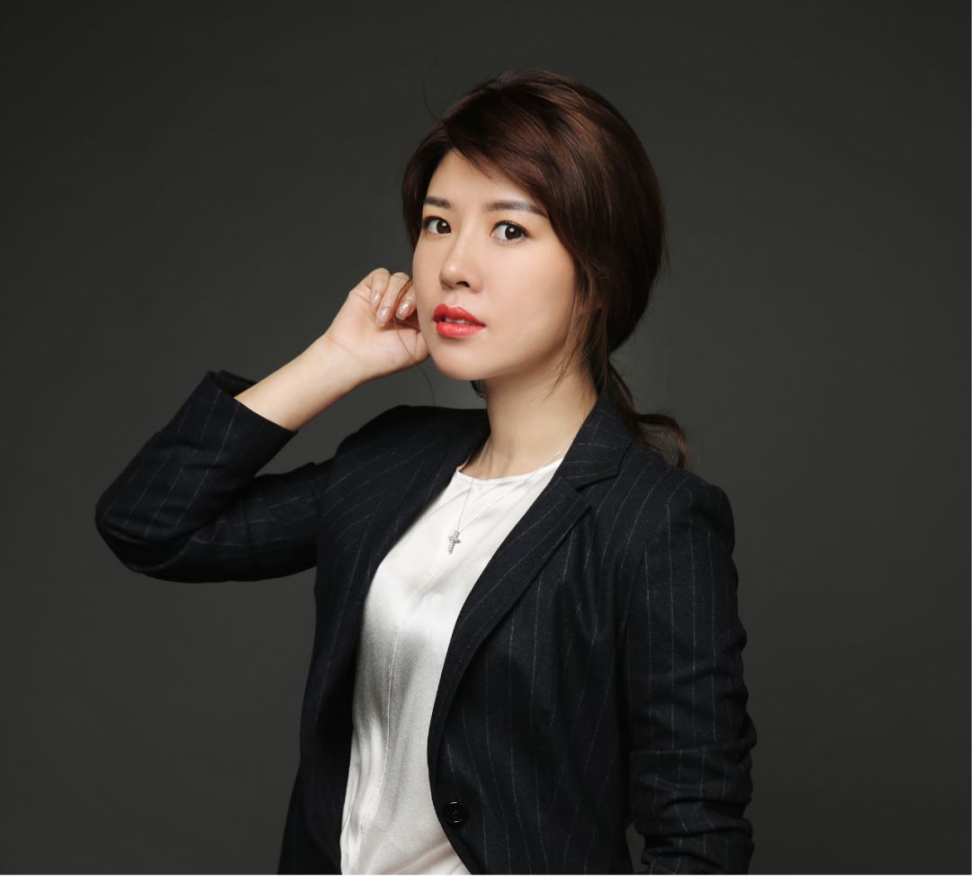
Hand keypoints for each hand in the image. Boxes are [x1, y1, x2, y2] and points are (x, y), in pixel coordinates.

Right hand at [317, 268, 428, 382]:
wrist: (352, 357)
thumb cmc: (383, 357)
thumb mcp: (421, 347)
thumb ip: (435, 327)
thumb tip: (445, 311)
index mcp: (416, 318)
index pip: (429, 297)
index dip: (425, 301)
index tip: (415, 316)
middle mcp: (402, 305)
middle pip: (416, 284)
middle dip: (410, 298)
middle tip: (401, 315)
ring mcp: (385, 296)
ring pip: (399, 279)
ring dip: (392, 298)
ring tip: (382, 319)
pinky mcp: (368, 289)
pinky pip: (381, 274)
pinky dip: (381, 288)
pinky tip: (374, 305)